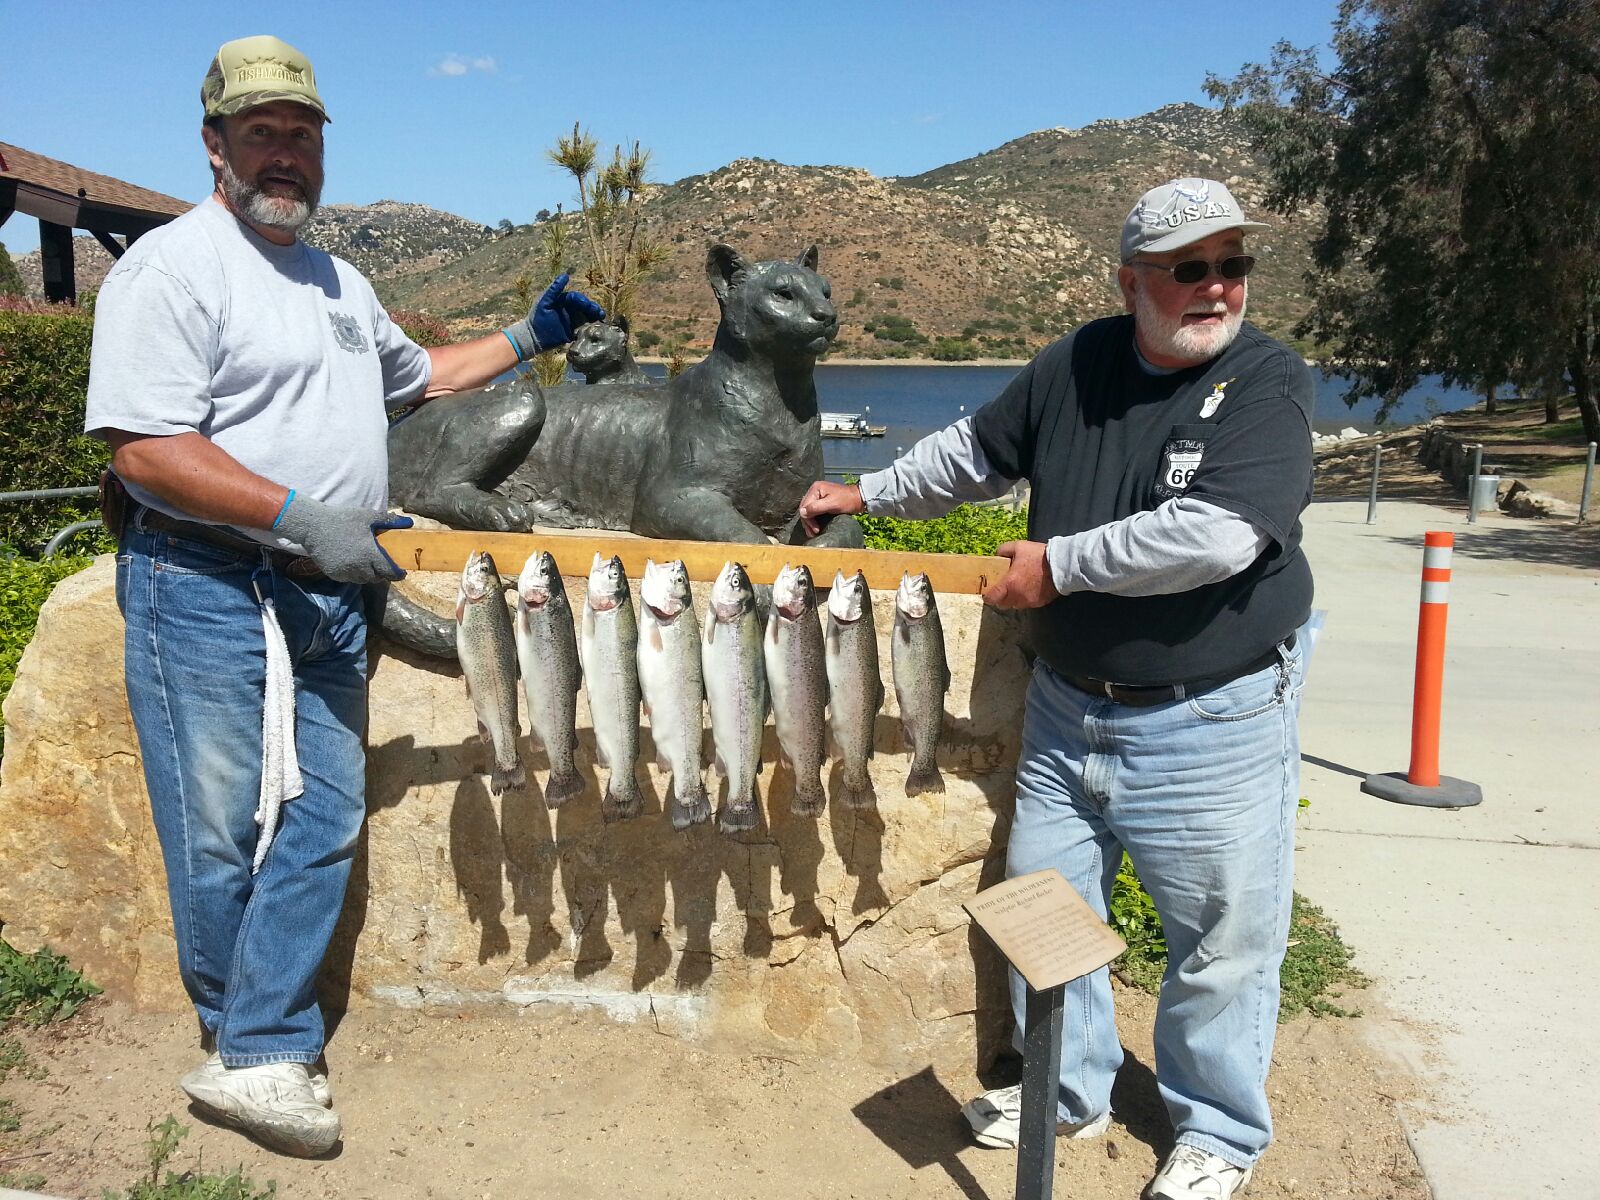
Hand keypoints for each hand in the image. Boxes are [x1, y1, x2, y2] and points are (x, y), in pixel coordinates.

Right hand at [275, 493, 413, 583]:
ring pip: (362, 580)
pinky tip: (352, 563)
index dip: (397, 574)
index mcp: (370, 554)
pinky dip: (353, 574)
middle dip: (381, 573)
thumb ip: (389, 521)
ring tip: (367, 564)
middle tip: (382, 565)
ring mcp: (345, 572)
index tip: (401, 573)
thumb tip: (409, 522)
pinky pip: (348, 578)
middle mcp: (359, 567)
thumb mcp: (368, 516)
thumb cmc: (343, 519)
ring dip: (367, 574)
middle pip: (376, 577)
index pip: (389, 572)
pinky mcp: (334, 574)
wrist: (313, 526)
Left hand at [503, 273, 605, 358]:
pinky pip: (585, 327)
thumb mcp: (545, 301)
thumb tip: (566, 275)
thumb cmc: (537, 318)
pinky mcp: (573, 331)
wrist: (533, 337)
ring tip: (602, 318)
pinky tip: (597, 326)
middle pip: (584, 306)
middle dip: (593, 308)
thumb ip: (554, 289)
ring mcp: (572, 320)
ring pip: (587, 316)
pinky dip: (591, 326)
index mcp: (563, 301)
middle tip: (599, 312)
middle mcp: (569, 309)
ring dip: (595, 316)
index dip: (583, 301)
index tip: (588, 306)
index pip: (576, 298)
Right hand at [797, 480, 864, 537]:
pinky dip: (814, 520)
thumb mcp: (831, 504)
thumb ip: (816, 508)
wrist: (859, 498)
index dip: (808, 519)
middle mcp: (814, 491)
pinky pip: (814, 512)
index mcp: (815, 489)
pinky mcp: (822, 502)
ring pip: (808, 511)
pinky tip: (815, 527)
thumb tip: (802, 513)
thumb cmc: (847, 500)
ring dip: (810, 523)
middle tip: (813, 533)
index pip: (804, 506)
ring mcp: (818, 496)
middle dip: (808, 522)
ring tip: (814, 533)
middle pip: (805, 509)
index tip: (815, 530)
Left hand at [983, 540, 1058, 609]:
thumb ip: (1004, 550)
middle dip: (1000, 597)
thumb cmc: (1038, 556)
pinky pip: (1027, 604)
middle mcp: (1017, 596)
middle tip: (1003, 588)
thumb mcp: (1019, 547)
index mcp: (1010, 584)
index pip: (992, 598)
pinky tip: (1030, 588)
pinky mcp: (1040, 603)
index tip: (988, 591)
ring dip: (1013, 598)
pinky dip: (1025, 598)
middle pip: (1002, 604)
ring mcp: (1029, 601)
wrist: (1061, 565)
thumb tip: (997, 555)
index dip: (988, 595)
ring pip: (1015, 605)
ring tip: (1017, 587)